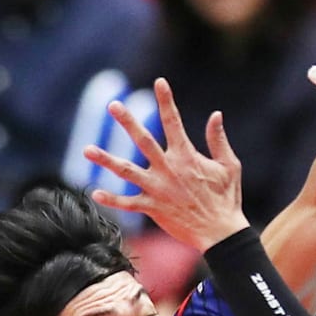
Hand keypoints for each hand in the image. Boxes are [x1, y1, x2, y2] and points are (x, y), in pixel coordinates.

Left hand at [85, 78, 248, 252]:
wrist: (222, 233)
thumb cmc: (226, 199)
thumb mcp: (229, 166)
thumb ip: (218, 140)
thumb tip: (216, 114)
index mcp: (186, 156)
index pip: (173, 122)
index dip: (166, 100)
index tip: (159, 82)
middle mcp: (168, 169)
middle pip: (143, 140)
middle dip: (127, 122)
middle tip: (113, 105)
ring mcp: (158, 189)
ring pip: (127, 171)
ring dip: (105, 160)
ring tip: (86, 150)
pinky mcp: (153, 208)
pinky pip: (128, 203)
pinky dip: (112, 199)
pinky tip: (95, 192)